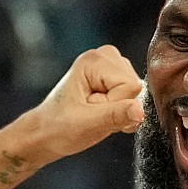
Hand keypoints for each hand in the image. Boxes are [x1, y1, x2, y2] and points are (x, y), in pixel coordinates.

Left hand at [9, 46, 146, 166]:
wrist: (46, 133)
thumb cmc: (59, 127)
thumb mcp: (87, 124)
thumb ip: (115, 115)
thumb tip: (140, 111)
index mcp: (94, 60)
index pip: (130, 86)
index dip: (115, 106)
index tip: (92, 111)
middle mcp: (104, 56)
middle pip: (135, 88)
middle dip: (118, 108)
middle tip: (93, 114)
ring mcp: (110, 65)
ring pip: (136, 94)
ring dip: (119, 111)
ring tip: (95, 113)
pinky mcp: (114, 76)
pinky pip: (134, 97)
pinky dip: (121, 111)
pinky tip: (102, 112)